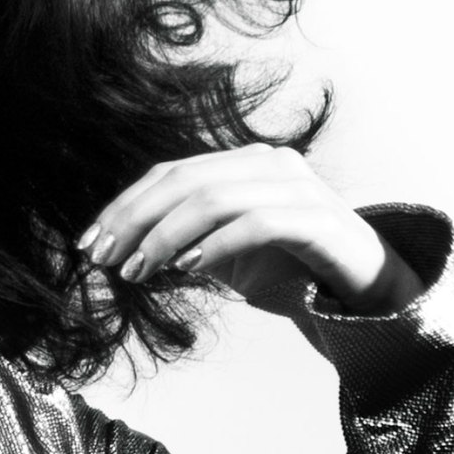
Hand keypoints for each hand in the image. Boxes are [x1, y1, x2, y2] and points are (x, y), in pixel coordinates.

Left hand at [77, 144, 424, 314]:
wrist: (363, 290)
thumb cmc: (287, 268)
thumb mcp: (221, 252)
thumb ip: (179, 242)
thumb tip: (118, 251)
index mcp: (241, 164)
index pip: (169, 174)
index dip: (124, 207)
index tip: (90, 243)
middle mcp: (269, 165)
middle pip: (184, 181)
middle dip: (134, 220)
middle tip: (104, 258)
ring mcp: (298, 188)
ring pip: (214, 198)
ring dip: (165, 237)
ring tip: (138, 270)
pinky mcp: (319, 220)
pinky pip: (256, 224)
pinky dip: (215, 245)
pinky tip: (188, 268)